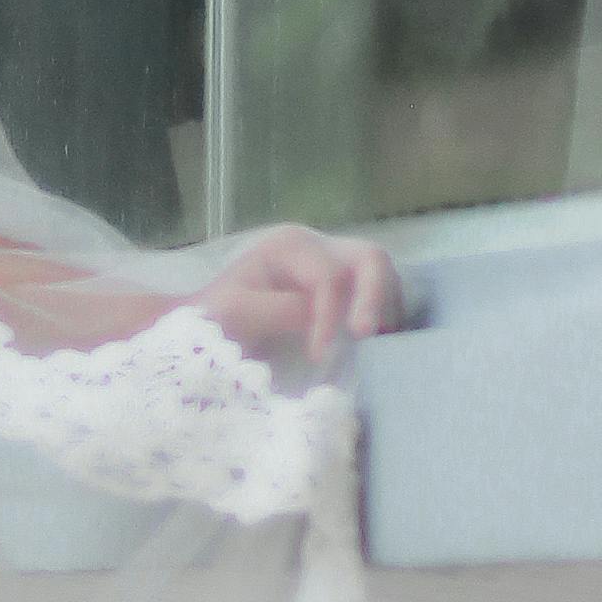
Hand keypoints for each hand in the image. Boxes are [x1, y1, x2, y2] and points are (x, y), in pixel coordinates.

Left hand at [196, 223, 404, 364]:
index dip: (328, 317)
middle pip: (369, 258)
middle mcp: (319, 245)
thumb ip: (277, 310)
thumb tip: (317, 316)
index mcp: (289, 246)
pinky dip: (386, 313)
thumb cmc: (220, 314)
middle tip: (367, 336)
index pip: (327, 276)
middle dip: (374, 297)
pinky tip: (379, 341)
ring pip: (381, 272)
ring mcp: (336, 262)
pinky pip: (382, 289)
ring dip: (386, 306)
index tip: (318, 356)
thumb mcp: (235, 311)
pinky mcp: (347, 284)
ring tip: (378, 343)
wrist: (214, 321)